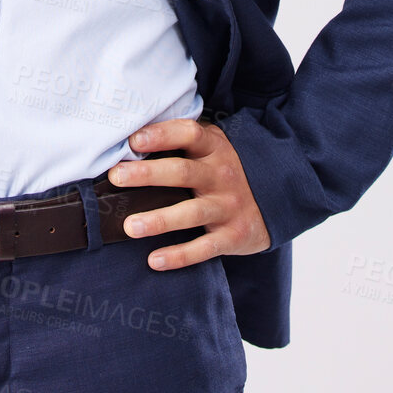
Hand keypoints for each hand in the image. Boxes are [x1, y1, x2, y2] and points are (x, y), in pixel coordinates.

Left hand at [107, 117, 271, 269]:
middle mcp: (221, 175)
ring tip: (129, 226)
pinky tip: (154, 260)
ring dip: (158, 220)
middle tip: (116, 176)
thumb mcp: (211, 146)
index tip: (133, 141)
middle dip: (147, 174)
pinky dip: (179, 256)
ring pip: (190, 213)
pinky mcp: (233, 236)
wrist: (276, 199)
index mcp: (214, 148)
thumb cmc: (224, 169)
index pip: (189, 133)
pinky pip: (203, 248)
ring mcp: (228, 206)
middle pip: (182, 172)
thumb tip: (129, 140)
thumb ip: (181, 141)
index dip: (161, 135)